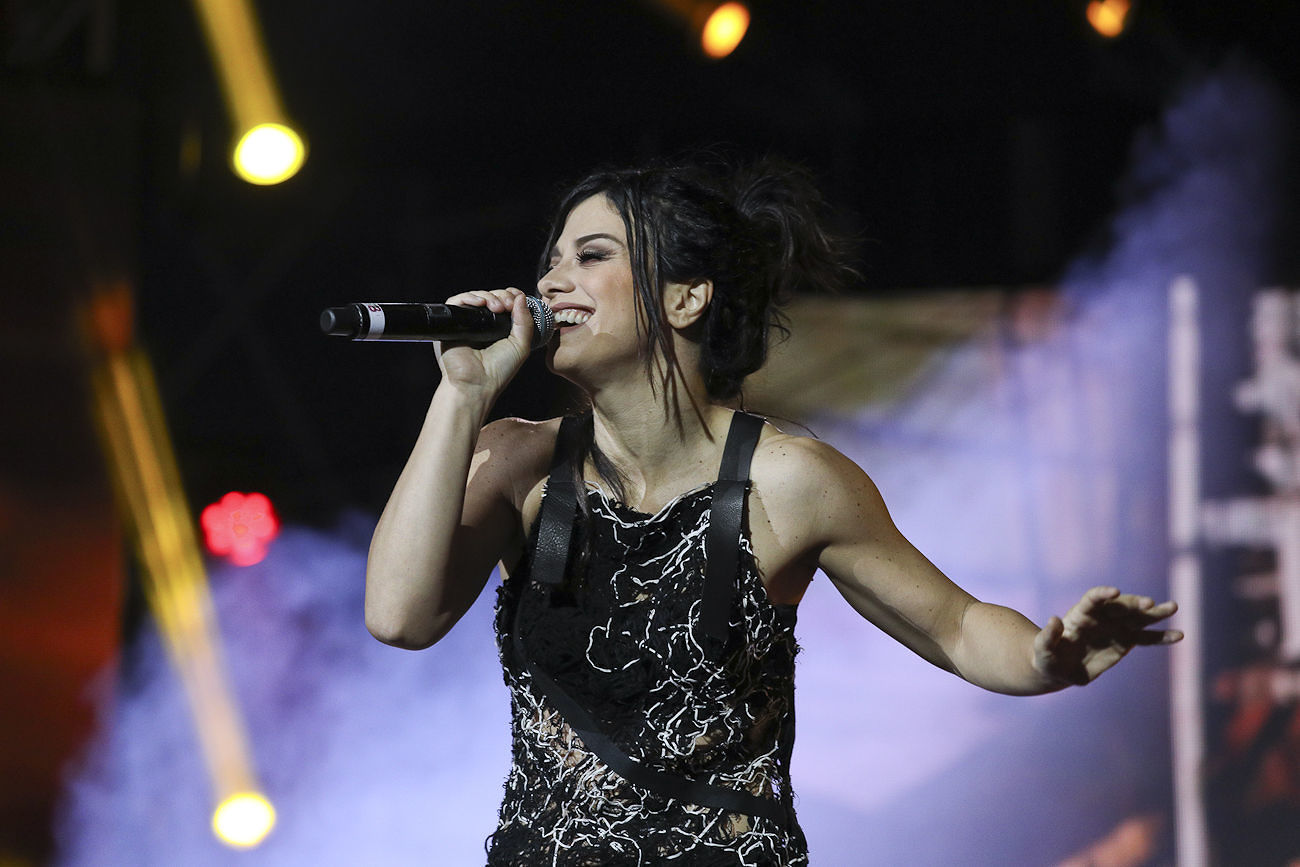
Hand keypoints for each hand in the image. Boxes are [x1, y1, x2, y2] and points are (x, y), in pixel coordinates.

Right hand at [433, 288, 535, 396]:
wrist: (476, 384)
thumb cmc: (498, 371)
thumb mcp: (520, 345)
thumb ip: (524, 321)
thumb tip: (521, 296)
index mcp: (498, 329)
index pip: (503, 303)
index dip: (510, 296)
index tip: (517, 298)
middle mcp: (482, 325)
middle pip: (490, 297)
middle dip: (502, 296)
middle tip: (508, 305)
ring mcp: (467, 324)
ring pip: (475, 297)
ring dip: (488, 296)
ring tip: (497, 307)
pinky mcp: (452, 324)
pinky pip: (457, 302)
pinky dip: (469, 297)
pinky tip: (481, 303)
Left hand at [1033, 586, 1182, 686]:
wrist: (1060, 667)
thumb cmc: (1048, 657)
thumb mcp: (1043, 649)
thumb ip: (1048, 636)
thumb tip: (1054, 619)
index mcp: (1080, 615)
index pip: (1093, 599)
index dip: (1103, 594)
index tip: (1115, 592)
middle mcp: (1101, 617)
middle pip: (1120, 605)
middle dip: (1134, 603)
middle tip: (1149, 603)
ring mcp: (1116, 627)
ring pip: (1138, 617)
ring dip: (1155, 612)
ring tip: (1173, 606)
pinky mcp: (1126, 641)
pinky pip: (1147, 637)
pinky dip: (1162, 636)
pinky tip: (1179, 635)